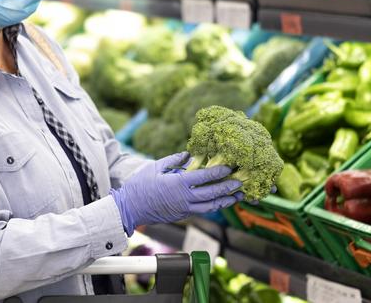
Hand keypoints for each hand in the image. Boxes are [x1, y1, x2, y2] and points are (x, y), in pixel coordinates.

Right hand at [110, 152, 243, 235]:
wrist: (130, 208)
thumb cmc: (140, 186)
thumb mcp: (155, 167)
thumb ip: (174, 160)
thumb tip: (188, 155)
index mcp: (178, 184)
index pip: (204, 177)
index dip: (219, 172)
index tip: (229, 167)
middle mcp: (184, 198)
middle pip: (212, 194)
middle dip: (228, 188)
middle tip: (240, 182)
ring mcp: (184, 209)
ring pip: (210, 207)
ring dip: (225, 201)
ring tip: (237, 197)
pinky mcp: (182, 215)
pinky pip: (202, 211)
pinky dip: (213, 207)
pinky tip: (220, 202)